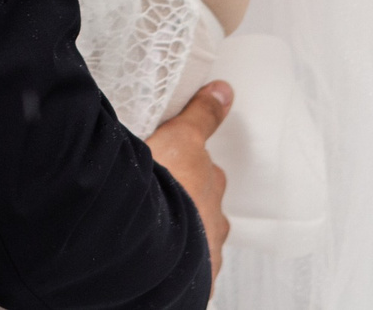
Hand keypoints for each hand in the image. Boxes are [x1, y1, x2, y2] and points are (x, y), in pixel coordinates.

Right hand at [145, 79, 232, 282]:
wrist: (151, 242)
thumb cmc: (164, 191)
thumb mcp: (182, 139)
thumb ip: (201, 117)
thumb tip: (223, 92)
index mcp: (211, 190)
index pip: (206, 176)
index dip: (187, 170)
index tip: (172, 169)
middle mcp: (213, 225)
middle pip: (202, 209)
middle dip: (185, 203)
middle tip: (157, 196)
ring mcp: (202, 254)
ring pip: (192, 240)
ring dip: (176, 232)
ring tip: (149, 226)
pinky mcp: (187, 279)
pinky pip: (180, 268)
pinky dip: (168, 260)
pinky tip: (149, 254)